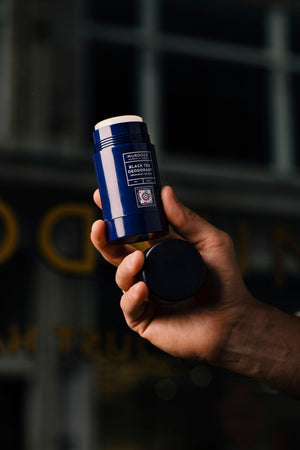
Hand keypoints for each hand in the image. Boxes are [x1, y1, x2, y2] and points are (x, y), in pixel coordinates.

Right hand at [90, 185, 254, 362]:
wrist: (233, 320)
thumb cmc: (225, 281)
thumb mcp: (210, 241)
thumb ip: (187, 219)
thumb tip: (164, 192)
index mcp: (160, 252)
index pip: (131, 231)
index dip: (116, 216)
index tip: (102, 198)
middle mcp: (148, 272)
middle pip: (116, 253)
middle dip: (103, 239)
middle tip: (100, 226)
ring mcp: (144, 295)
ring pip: (121, 278)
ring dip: (124, 267)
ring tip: (137, 260)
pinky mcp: (144, 318)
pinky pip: (129, 306)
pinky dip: (132, 296)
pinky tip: (142, 289)